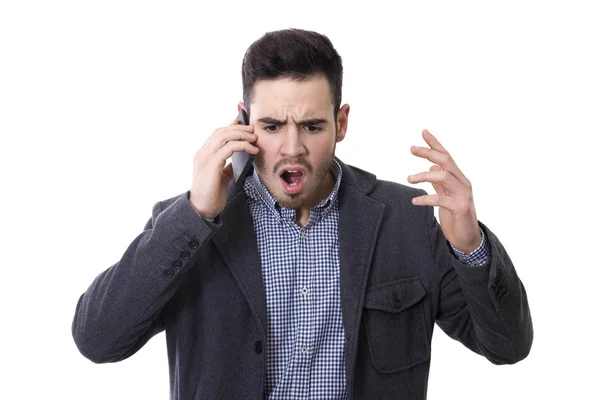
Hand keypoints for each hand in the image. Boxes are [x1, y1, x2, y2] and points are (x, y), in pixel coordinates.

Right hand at [189, 118, 258, 218]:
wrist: (202, 209)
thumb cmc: (211, 195)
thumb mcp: (221, 178)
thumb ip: (226, 167)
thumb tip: (239, 160)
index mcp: (204, 155)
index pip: (217, 134)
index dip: (231, 126)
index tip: (244, 124)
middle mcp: (202, 154)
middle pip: (221, 132)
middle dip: (239, 128)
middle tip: (253, 130)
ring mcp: (205, 158)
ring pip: (224, 136)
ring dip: (241, 134)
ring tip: (254, 138)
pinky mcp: (211, 165)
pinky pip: (228, 148)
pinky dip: (242, 146)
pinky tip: (252, 150)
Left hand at [407, 129, 480, 252]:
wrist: (467, 238)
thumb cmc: (455, 216)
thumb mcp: (445, 196)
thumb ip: (440, 182)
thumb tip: (432, 168)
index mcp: (458, 178)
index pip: (446, 156)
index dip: (435, 144)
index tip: (424, 132)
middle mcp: (462, 183)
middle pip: (446, 161)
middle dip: (429, 152)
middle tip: (412, 148)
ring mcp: (463, 195)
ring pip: (444, 176)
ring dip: (424, 175)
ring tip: (408, 178)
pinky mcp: (460, 208)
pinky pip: (441, 199)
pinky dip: (426, 198)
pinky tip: (414, 200)